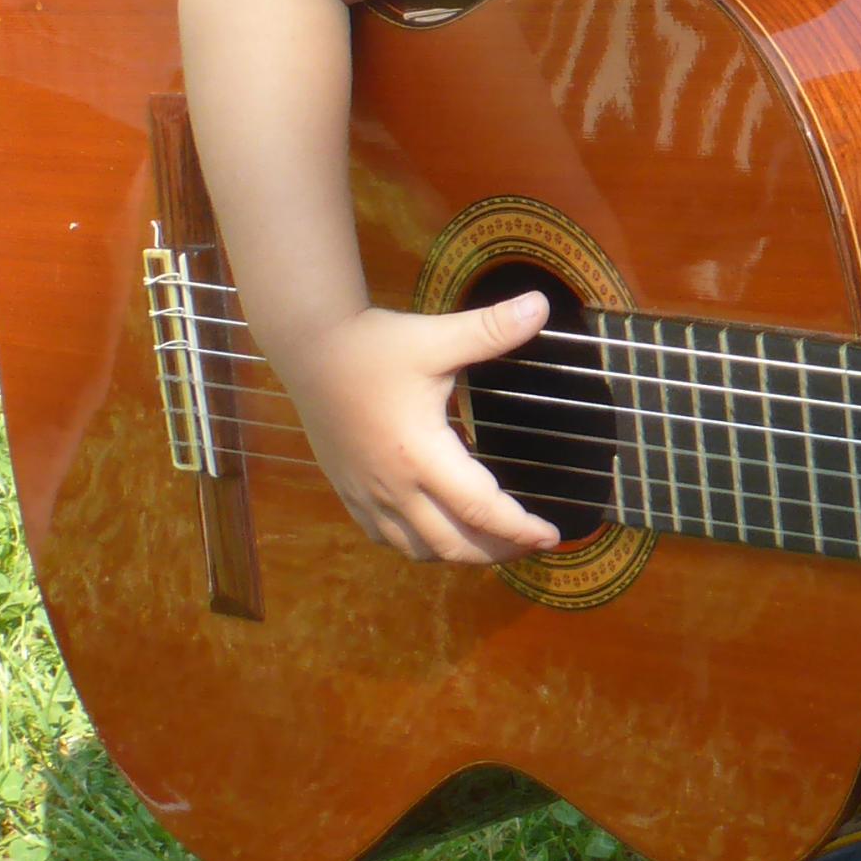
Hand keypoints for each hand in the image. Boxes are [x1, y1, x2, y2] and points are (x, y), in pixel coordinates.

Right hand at [276, 293, 564, 565]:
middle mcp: (393, 486)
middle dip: (497, 551)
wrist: (308, 349)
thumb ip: (490, 329)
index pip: (480, 509)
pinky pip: (387, 539)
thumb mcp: (435, 337)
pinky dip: (421, 547)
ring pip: (418, 549)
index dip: (519, 529)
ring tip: (493, 544)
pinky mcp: (349, 492)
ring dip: (460, 554)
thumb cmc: (373, 346)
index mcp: (420, 454)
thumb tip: (542, 305)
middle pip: (452, 544)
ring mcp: (367, 494)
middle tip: (531, 545)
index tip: (551, 536)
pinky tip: (437, 534)